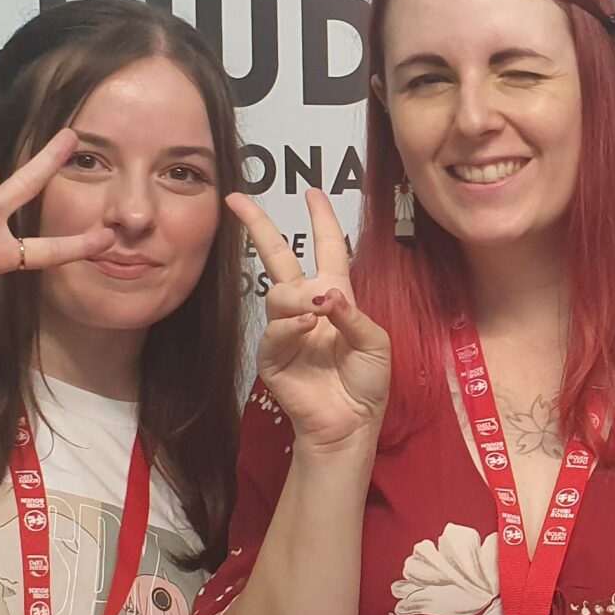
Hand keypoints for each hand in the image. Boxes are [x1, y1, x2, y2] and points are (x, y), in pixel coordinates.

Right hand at [229, 189, 389, 454]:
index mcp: (337, 296)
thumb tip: (326, 291)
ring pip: (278, 294)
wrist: (352, 423)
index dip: (321, 219)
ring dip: (298, 296)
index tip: (311, 192)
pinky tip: (308, 328)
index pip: (327, 248)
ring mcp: (286, 330)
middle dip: (259, 227)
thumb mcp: (375, 342)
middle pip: (278, 258)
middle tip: (238, 201)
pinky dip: (292, 326)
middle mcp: (307, 307)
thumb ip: (353, 314)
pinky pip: (276, 331)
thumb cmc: (367, 381)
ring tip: (320, 308)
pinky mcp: (273, 356)